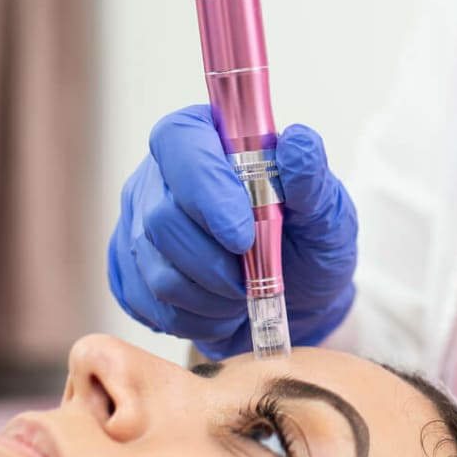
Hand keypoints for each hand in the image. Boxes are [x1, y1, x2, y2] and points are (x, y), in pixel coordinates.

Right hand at [107, 106, 357, 357]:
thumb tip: (298, 143)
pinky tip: (220, 311)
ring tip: (242, 294)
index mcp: (208, 137)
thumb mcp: (327, 214)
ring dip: (208, 296)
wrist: (296, 300)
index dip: (205, 191)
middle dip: (215, 262)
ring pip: (154, 268)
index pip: (181, 142)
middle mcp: (161, 175)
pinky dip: (193, 319)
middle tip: (253, 279)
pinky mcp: (128, 270)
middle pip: (162, 216)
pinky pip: (145, 303)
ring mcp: (137, 222)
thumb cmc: (310, 244)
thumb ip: (312, 181)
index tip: (242, 236)